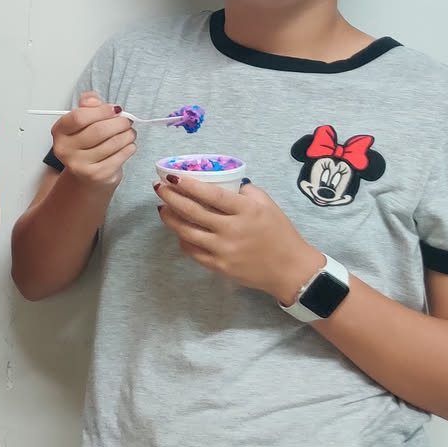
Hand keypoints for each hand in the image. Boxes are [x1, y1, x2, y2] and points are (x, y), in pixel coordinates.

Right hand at [51, 91, 135, 187]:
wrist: (86, 174)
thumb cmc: (87, 143)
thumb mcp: (83, 120)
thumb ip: (87, 104)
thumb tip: (94, 101)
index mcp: (59, 131)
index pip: (79, 117)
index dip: (101, 111)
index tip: (115, 109)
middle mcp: (65, 149)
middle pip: (99, 130)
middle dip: (119, 123)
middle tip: (127, 121)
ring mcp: (79, 165)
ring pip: (112, 143)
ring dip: (128, 135)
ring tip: (129, 132)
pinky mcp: (96, 175)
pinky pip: (120, 156)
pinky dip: (129, 148)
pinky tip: (128, 145)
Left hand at [155, 175, 324, 305]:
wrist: (290, 269)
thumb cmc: (280, 233)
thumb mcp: (268, 205)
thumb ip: (246, 192)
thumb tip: (224, 183)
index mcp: (246, 211)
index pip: (212, 195)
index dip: (189, 185)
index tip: (172, 177)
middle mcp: (232, 230)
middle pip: (192, 211)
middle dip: (171, 197)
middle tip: (158, 187)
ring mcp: (223, 250)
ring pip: (186, 231)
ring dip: (169, 217)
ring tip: (162, 207)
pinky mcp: (218, 266)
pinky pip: (192, 250)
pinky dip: (182, 238)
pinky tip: (178, 229)